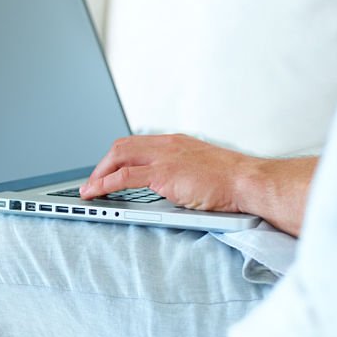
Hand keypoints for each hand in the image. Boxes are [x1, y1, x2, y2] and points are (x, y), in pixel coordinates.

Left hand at [79, 134, 316, 235]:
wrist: (248, 182)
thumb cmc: (231, 180)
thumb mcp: (201, 169)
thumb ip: (181, 172)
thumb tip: (167, 186)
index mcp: (175, 142)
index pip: (136, 144)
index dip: (117, 157)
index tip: (107, 170)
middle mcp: (167, 145)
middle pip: (121, 147)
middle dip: (102, 165)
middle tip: (92, 182)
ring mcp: (164, 158)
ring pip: (118, 158)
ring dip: (98, 175)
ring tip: (89, 191)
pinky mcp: (163, 175)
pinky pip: (124, 177)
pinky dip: (104, 184)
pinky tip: (96, 193)